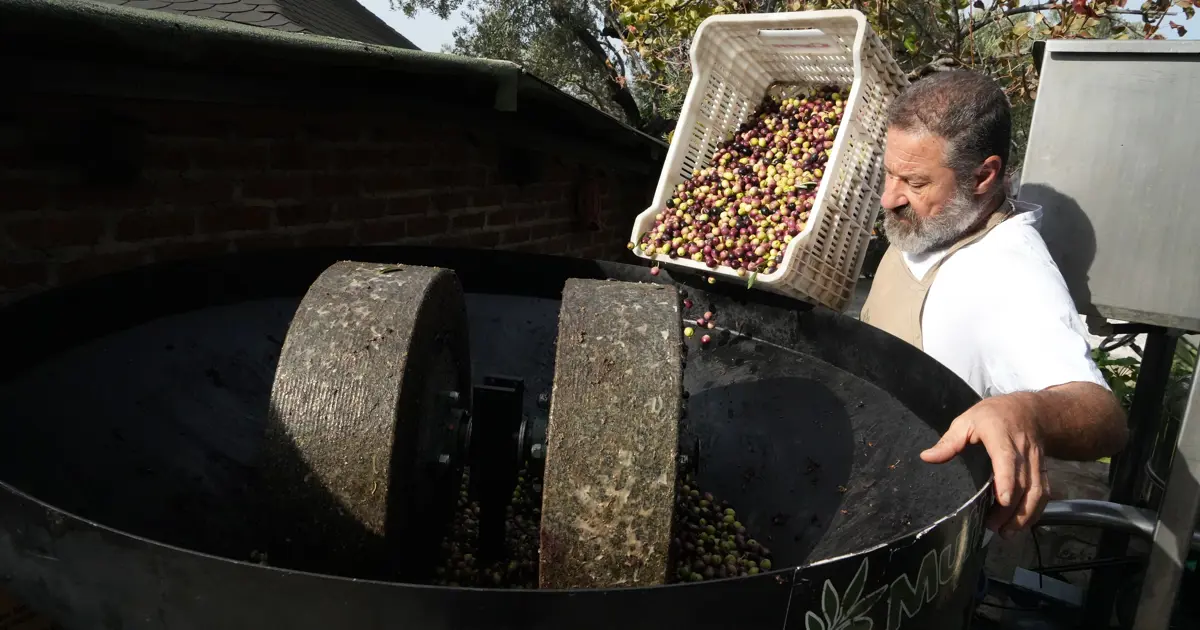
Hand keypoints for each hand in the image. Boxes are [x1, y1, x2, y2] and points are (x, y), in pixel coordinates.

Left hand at [920, 393, 1050, 537]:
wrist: (1031, 411)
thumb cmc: (994, 415)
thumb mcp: (967, 420)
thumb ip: (949, 441)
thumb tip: (927, 457)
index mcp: (1002, 436)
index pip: (1007, 459)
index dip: (1007, 480)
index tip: (1002, 500)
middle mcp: (1023, 451)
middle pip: (1023, 483)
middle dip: (1011, 509)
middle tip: (993, 527)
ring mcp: (1036, 462)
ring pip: (1037, 491)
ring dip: (1025, 515)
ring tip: (1006, 532)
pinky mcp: (1043, 471)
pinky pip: (1044, 494)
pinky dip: (1035, 512)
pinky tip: (1020, 524)